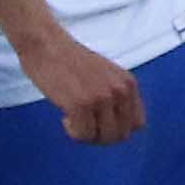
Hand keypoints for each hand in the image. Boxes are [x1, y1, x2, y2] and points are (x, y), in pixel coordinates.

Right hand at [19, 28, 142, 145]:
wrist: (46, 45)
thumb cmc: (70, 61)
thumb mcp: (106, 75)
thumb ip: (117, 96)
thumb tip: (118, 126)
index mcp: (128, 83)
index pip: (137, 124)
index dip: (117, 128)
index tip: (100, 123)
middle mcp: (120, 91)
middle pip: (120, 135)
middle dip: (101, 136)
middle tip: (84, 124)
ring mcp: (101, 98)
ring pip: (103, 138)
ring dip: (87, 135)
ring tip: (74, 119)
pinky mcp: (81, 104)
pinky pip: (83, 135)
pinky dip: (73, 132)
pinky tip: (65, 117)